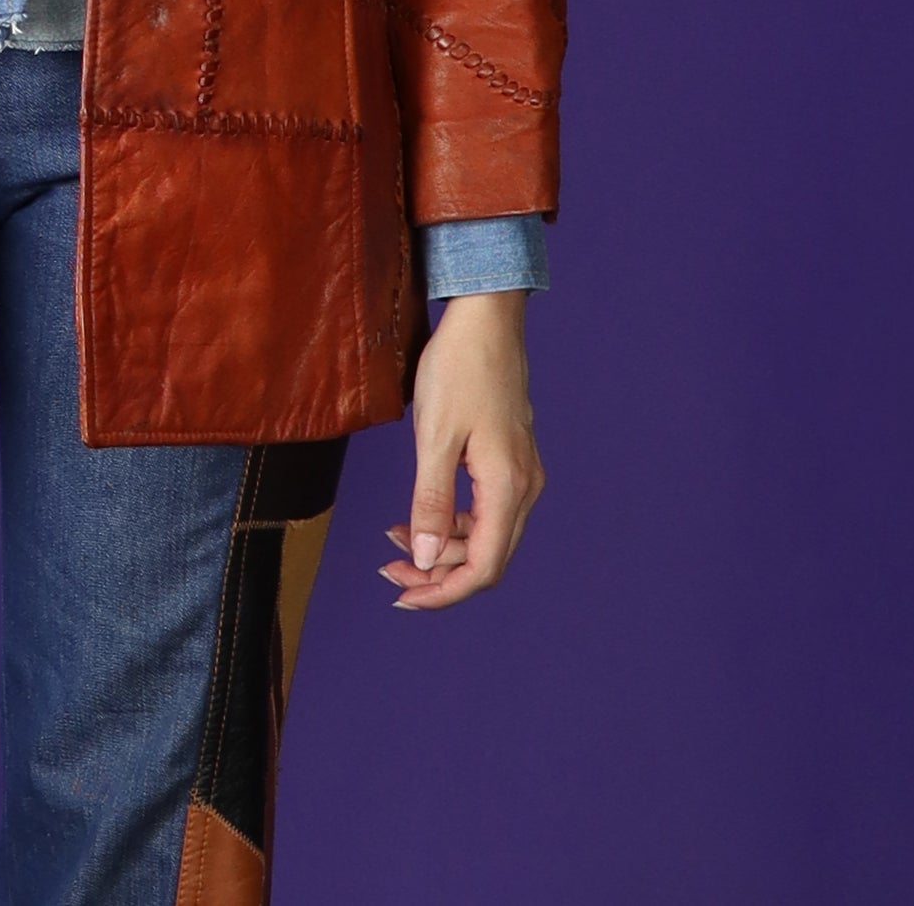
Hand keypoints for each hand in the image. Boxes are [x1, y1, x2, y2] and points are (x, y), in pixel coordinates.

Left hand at [379, 289, 544, 609]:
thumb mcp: (434, 436)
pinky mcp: (511, 458)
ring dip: (443, 548)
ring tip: (395, 541)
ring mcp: (521, 472)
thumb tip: (428, 560)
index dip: (444, 591)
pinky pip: (486, 509)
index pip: (484, 567)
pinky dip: (454, 522)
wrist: (485, 317)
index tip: (403, 596)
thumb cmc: (458, 368)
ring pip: (486, 535)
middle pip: (486, 558)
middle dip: (437, 573)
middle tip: (388, 569)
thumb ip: (431, 503)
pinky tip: (421, 515)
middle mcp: (524, 487)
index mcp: (508, 487)